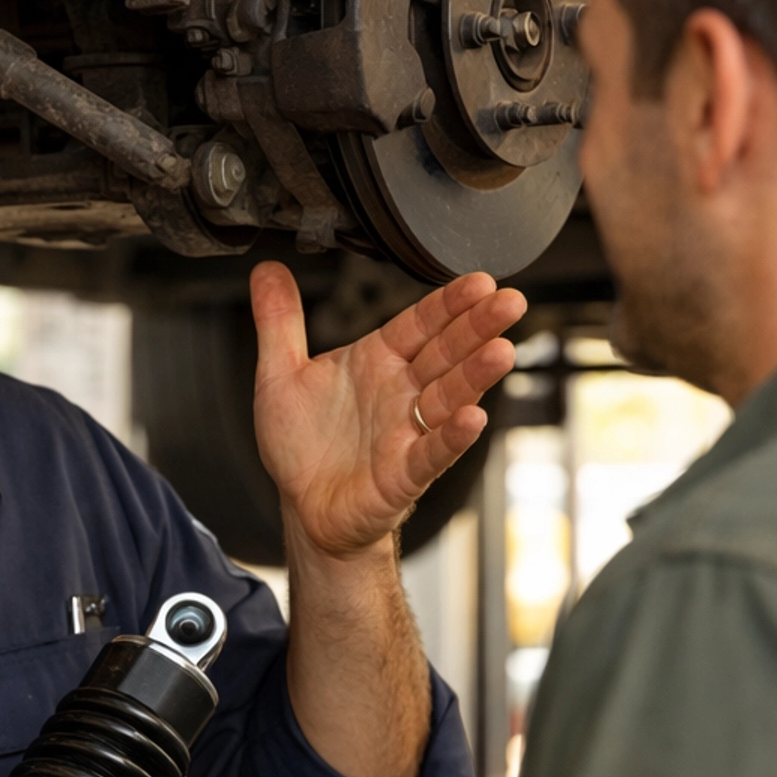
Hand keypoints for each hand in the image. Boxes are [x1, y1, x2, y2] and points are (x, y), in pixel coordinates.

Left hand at [250, 261, 525, 556]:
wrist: (303, 506)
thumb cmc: (303, 445)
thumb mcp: (279, 374)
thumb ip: (279, 322)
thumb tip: (268, 269)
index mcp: (377, 361)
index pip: (420, 324)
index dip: (448, 303)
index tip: (480, 281)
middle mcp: (400, 392)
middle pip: (446, 353)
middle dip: (478, 327)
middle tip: (509, 301)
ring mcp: (407, 432)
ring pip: (448, 397)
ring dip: (475, 375)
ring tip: (501, 351)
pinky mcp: (404, 474)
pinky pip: (431, 452)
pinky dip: (452, 437)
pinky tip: (472, 418)